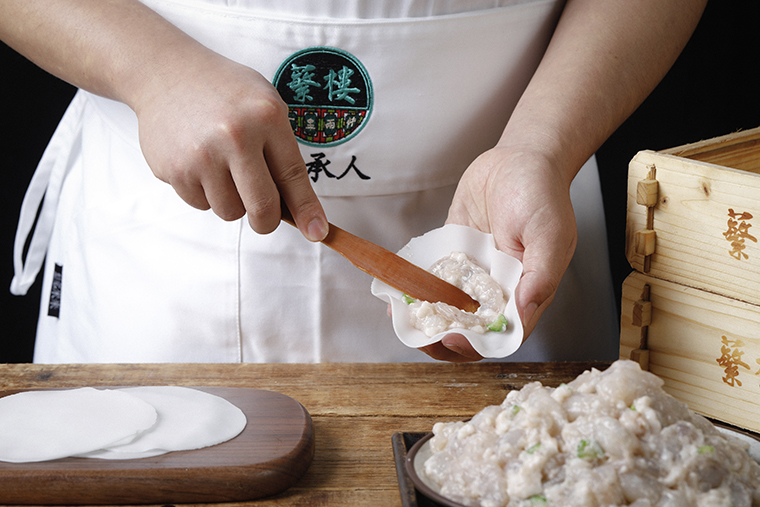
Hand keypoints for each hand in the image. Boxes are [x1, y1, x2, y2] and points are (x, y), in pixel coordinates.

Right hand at [134, 54, 327, 240]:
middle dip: (267, 221)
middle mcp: (235, 136)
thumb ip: (282, 150)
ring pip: (230, 212)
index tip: (317, 232)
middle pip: (262, 208)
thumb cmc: (225, 92)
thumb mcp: (265, 103)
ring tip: (224, 169)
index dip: (306, 210)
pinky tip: (200, 164)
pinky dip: (205, 193)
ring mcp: (201, 155)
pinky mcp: (174, 169)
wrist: (166, 73)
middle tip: (265, 216)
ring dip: (232, 201)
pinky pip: (201, 205)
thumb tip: (296, 207)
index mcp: (266, 117)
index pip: (293, 176)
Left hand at [419, 146, 576, 360]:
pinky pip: (432, 276)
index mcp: (526, 290)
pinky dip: (415, 288)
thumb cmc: (542, 193)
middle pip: (471, 328)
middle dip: (445, 337)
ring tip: (402, 319)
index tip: (453, 341)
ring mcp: (473, 272)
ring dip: (425, 318)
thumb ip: (541, 275)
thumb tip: (525, 311)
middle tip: (421, 335)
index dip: (478, 344)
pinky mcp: (453, 253)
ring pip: (448, 307)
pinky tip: (395, 294)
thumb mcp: (550, 234)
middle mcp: (498, 287)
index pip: (502, 333)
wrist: (519, 156)